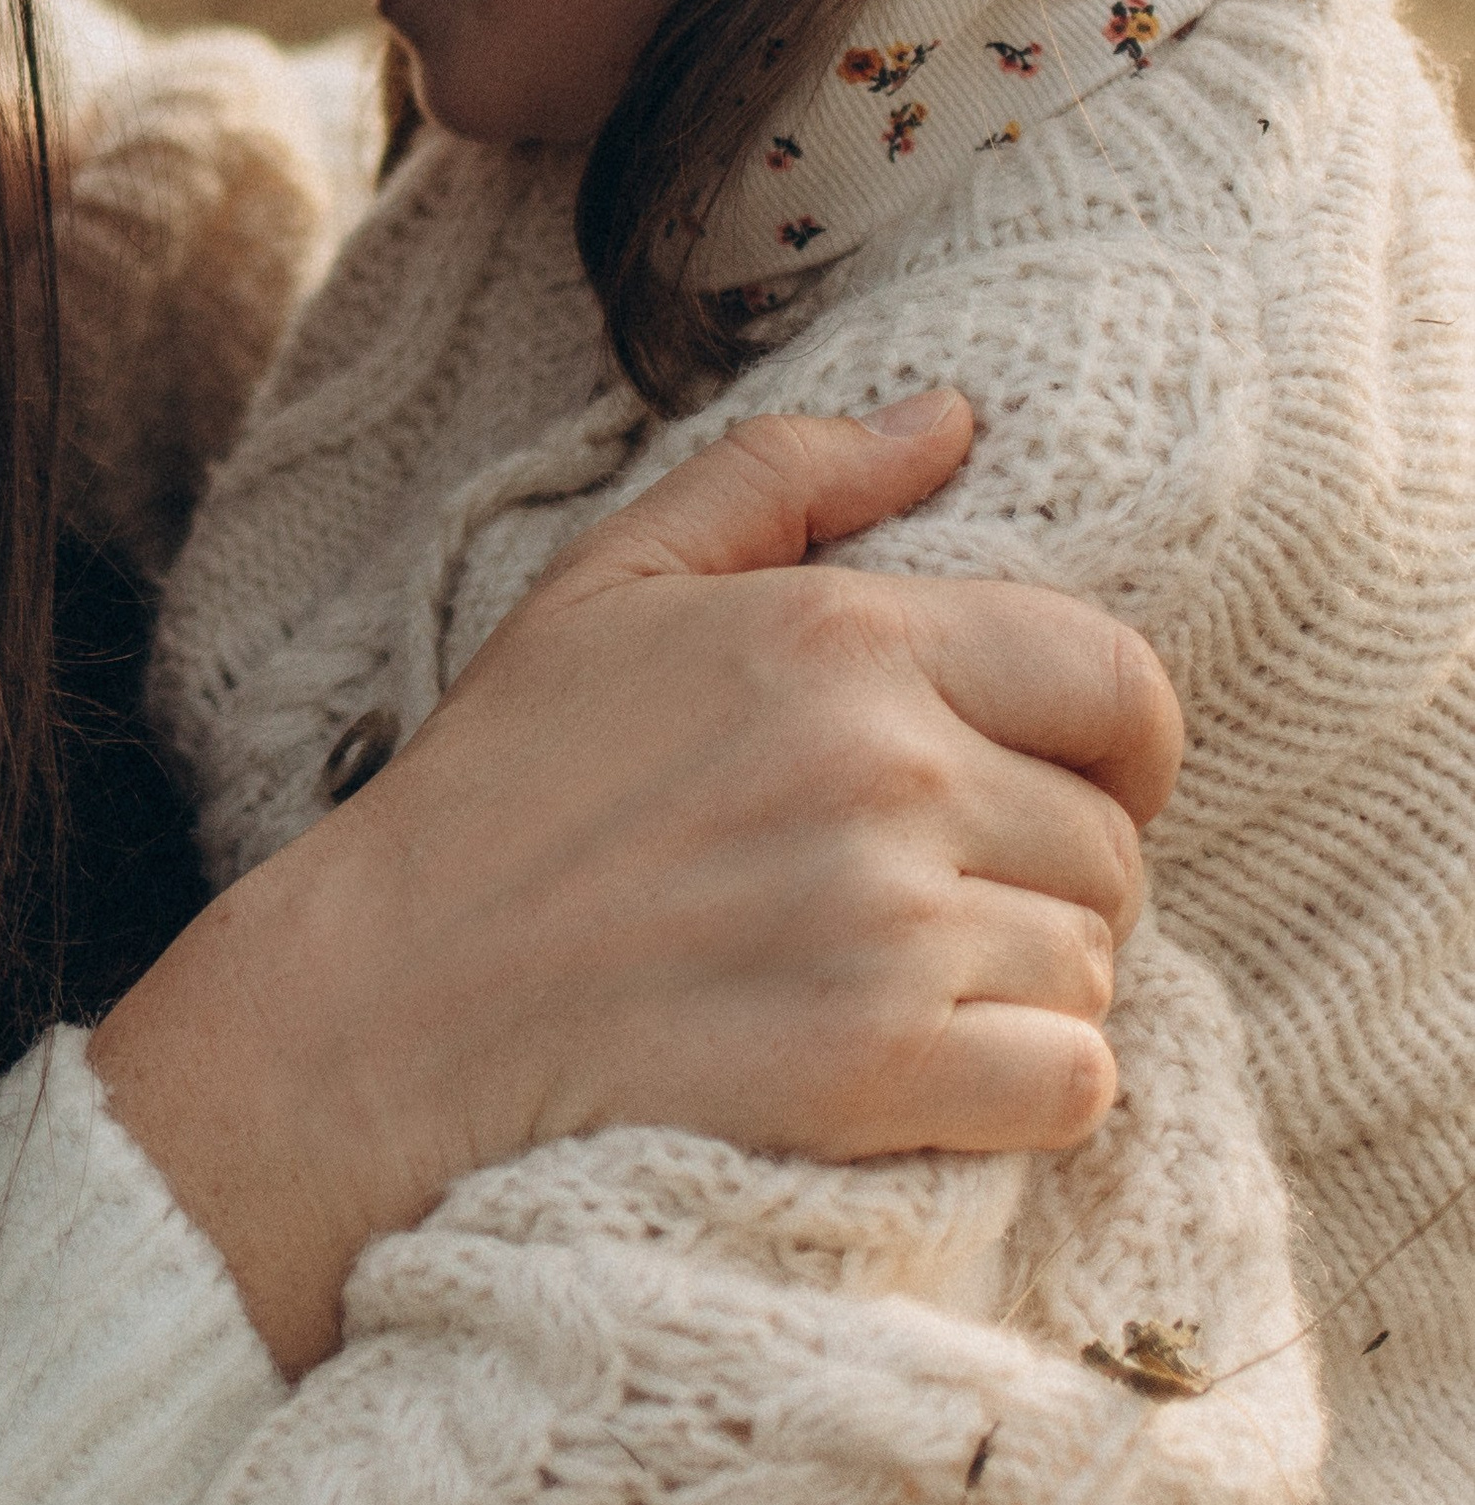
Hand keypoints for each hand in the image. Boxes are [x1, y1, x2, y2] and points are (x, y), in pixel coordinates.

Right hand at [88, 389, 1179, 1370]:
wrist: (383, 1010)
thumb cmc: (498, 792)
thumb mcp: (613, 582)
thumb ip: (787, 474)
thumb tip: (952, 415)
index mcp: (843, 636)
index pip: (1121, 681)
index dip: (1120, 745)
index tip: (1062, 786)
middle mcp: (885, 772)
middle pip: (1112, 842)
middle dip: (1050, 877)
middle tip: (944, 904)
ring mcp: (885, 929)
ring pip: (1097, 965)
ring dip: (1033, 989)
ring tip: (909, 985)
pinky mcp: (876, 1073)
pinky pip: (1074, 1080)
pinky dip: (1031, 1089)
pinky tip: (931, 1074)